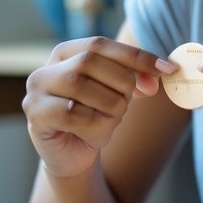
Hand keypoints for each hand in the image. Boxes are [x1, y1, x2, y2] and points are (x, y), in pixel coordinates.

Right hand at [23, 37, 177, 179]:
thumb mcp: (117, 94)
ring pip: (82, 86)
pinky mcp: (35, 115)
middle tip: (131, 102)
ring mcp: (35, 91)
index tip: (168, 69)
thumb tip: (161, 71)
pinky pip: (74, 115)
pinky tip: (94, 136)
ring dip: (109, 108)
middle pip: (90, 61)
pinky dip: (95, 127)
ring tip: (109, 122)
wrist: (72, 158)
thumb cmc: (93, 120)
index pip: (101, 44)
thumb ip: (134, 78)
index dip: (136, 55)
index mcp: (65, 53)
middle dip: (121, 82)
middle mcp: (45, 68)